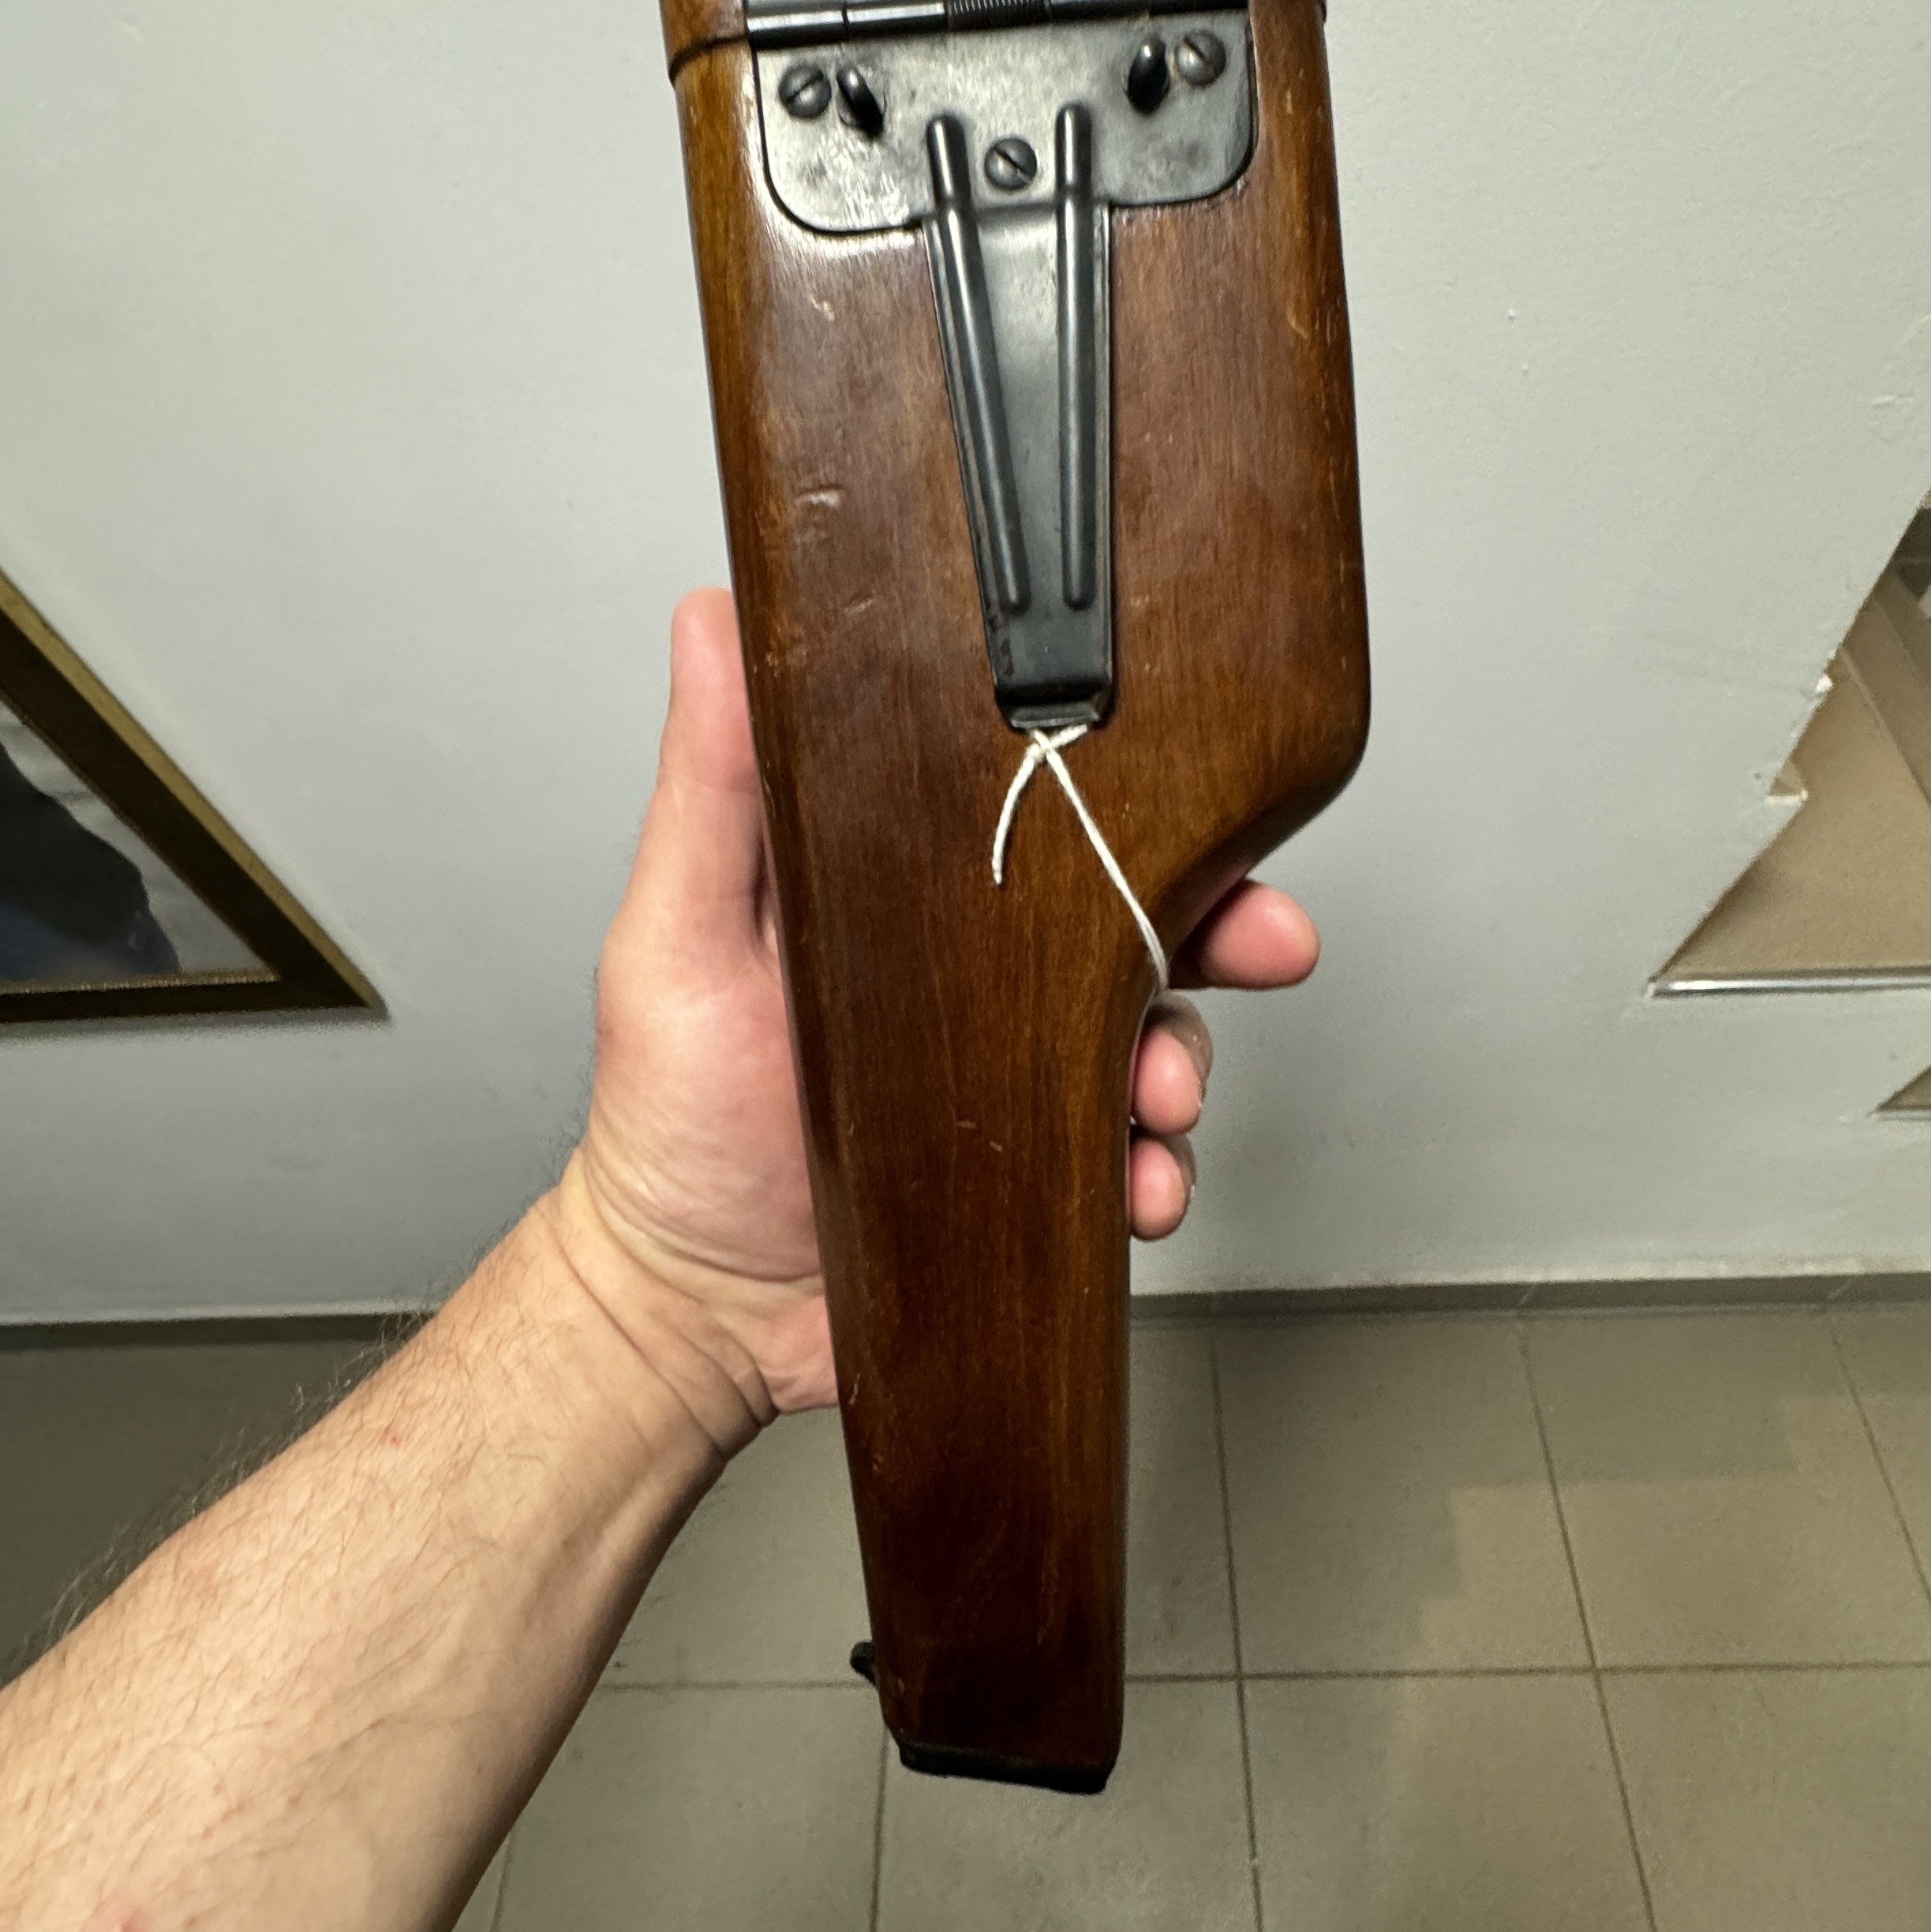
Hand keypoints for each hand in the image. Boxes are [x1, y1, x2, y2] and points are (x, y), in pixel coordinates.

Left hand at [561, 591, 1318, 1441]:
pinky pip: (1136, 1162)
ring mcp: (1016, 1081)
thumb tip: (714, 621)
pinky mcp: (1036, 1182)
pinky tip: (1137, 1190)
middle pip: (1137, 922)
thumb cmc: (668, 1120)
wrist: (692, 1310)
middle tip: (1262, 947)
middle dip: (1224, 929)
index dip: (1135, 805)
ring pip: (1155, 1043)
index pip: (1045, 820)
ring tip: (1153, 1109)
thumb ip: (711, 783)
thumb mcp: (675, 930)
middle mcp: (978, 982)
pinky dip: (1158, 1175)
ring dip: (1182, 1067)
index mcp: (910, 897)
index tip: (1204, 809)